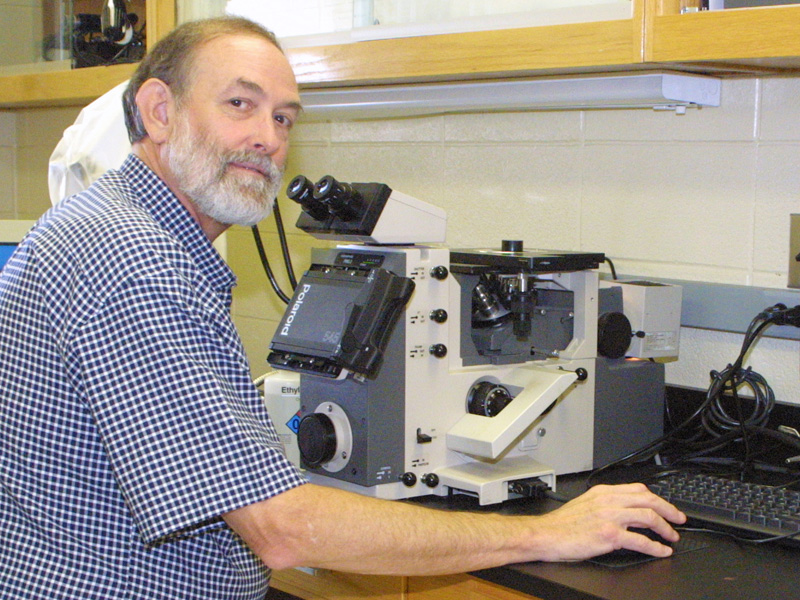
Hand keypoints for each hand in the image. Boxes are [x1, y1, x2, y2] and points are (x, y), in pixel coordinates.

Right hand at [527, 483, 686, 561]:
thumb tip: (626, 511)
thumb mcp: (586, 504)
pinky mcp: (609, 535)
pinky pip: (640, 540)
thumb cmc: (562, 524)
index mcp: (603, 492)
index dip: (657, 498)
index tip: (666, 507)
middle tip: (679, 520)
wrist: (546, 535)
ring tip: (672, 537)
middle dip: (669, 510)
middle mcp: (608, 501)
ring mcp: (609, 517)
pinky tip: (661, 551)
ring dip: (665, 528)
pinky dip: (655, 547)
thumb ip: (606, 503)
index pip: (638, 489)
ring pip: (648, 517)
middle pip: (648, 499)